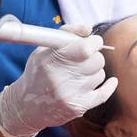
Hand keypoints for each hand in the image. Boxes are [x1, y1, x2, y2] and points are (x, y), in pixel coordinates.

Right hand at [0, 25, 116, 136]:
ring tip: (80, 72)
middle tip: (85, 57)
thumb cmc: (37, 72)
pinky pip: (104, 94)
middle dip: (94, 55)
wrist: (26, 105)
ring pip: (100, 75)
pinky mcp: (78, 108)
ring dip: (94, 71)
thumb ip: (66, 33)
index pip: (85, 49)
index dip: (94, 42)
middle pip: (96, 61)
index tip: (93, 41)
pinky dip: (109, 85)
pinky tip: (110, 81)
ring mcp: (69, 95)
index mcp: (49, 60)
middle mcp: (59, 79)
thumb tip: (88, 29)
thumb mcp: (43, 49)